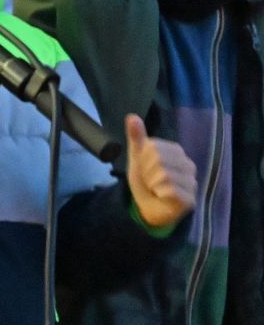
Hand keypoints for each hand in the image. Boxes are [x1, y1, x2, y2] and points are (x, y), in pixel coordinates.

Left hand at [126, 114, 196, 230]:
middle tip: (150, 180)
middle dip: (146, 172)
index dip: (142, 159)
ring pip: (164, 175)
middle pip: (158, 159)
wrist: (148, 207)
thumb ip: (136, 138)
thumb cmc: (146, 181)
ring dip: (152, 184)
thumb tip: (131, 116)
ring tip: (155, 188)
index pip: (153, 146)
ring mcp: (192, 182)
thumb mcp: (137, 158)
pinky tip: (161, 196)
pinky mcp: (190, 198)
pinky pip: (169, 190)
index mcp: (177, 151)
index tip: (146, 168)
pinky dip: (159, 194)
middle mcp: (188, 165)